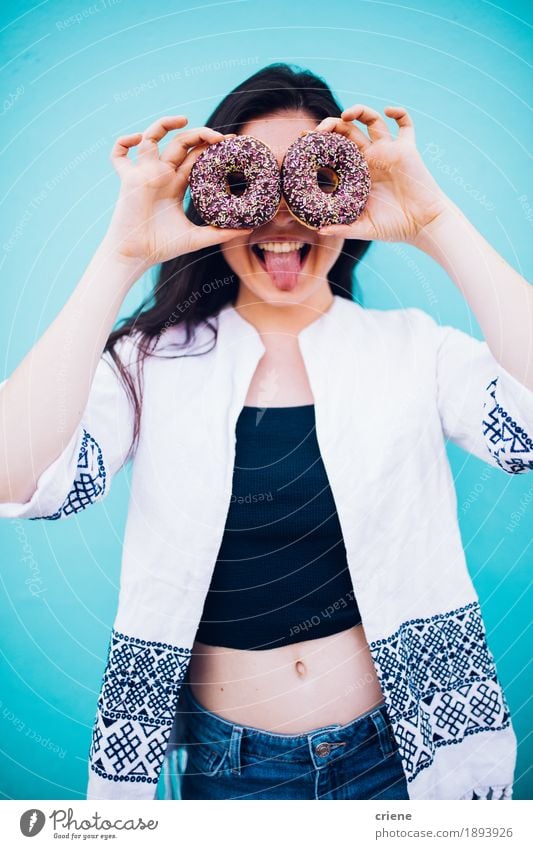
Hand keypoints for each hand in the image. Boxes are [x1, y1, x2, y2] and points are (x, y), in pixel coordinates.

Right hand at [104, 115, 250, 268]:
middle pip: (181, 143)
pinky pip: (119, 154)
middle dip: (200, 135)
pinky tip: (138, 137)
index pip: (196, 158)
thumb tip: (248, 230)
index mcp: (177, 184)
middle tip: (221, 138)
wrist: (136, 256)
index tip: (232, 143)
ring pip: (152, 137)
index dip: (212, 148)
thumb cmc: (162, 247)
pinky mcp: (128, 178)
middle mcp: (161, 174)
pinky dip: (124, 141)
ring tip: (185, 120)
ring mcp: (145, 174)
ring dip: (166, 123)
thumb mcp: (196, 239)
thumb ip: (220, 233)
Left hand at [314, 105, 449, 245]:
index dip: (319, 143)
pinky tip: (389, 110)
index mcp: (356, 173)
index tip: (304, 140)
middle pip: (348, 131)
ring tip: (346, 114)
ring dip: (359, 111)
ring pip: (372, 120)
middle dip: (332, 125)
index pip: (333, 151)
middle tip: (320, 131)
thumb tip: (319, 231)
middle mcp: (370, 158)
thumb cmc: (394, 228)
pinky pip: (405, 124)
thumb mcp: (364, 228)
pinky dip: (399, 113)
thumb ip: (342, 228)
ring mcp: (388, 151)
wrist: (422, 225)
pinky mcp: (407, 149)